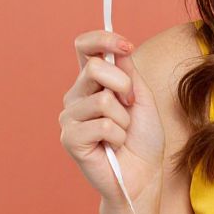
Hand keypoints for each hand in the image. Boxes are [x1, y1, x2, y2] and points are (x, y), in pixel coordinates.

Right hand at [58, 30, 165, 207]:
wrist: (144, 173)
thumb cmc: (143, 135)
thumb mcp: (140, 95)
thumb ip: (126, 71)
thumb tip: (116, 48)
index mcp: (92, 81)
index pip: (84, 47)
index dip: (102, 39)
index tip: (126, 46)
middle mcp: (76, 95)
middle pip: (94, 67)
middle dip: (123, 85)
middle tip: (130, 105)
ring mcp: (69, 117)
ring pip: (103, 99)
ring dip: (123, 117)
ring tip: (121, 132)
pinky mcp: (70, 139)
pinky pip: (102, 125)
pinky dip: (118, 135)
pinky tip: (113, 146)